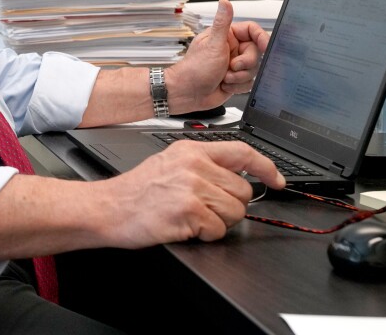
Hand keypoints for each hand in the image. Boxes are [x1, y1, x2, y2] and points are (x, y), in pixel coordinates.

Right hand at [100, 140, 285, 247]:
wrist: (107, 208)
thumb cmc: (136, 191)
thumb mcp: (169, 163)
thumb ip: (203, 165)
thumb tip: (237, 175)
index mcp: (191, 150)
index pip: (243, 152)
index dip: (267, 166)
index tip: (278, 180)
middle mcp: (194, 165)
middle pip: (243, 191)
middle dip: (230, 206)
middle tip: (203, 208)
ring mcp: (192, 187)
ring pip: (235, 212)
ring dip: (217, 222)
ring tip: (189, 217)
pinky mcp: (189, 210)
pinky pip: (218, 230)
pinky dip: (204, 234)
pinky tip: (183, 226)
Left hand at [167, 0, 269, 113]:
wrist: (188, 94)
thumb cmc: (195, 69)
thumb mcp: (212, 45)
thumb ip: (222, 24)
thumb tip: (224, 2)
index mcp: (226, 36)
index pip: (252, 30)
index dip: (261, 38)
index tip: (265, 47)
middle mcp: (231, 49)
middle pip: (255, 53)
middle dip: (244, 64)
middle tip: (231, 66)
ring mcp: (234, 65)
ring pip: (254, 69)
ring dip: (239, 77)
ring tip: (224, 77)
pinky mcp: (235, 79)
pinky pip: (249, 82)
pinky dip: (238, 86)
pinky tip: (225, 85)